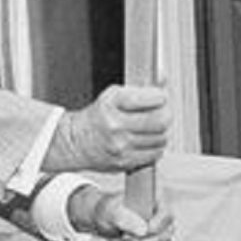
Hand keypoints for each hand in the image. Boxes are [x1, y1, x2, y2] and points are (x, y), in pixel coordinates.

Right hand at [46, 85, 169, 172]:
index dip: (161, 97)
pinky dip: (155, 147)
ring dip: (160, 133)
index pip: (150, 98)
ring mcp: (121, 146)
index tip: (160, 97)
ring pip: (160, 139)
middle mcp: (116, 125)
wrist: (76, 141)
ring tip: (151, 128)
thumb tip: (163, 78)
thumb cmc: (98, 117)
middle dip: (165, 115)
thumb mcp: (114, 95)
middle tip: (161, 112)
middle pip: (160, 121)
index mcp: (113, 103)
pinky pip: (155, 154)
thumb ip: (140, 88)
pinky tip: (146, 141)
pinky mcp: (125, 162)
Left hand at [72, 188, 174, 240]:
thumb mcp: (113, 212)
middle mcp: (166, 220)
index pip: (168, 215)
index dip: (155, 227)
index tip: (138, 232)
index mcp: (158, 203)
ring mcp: (166, 236)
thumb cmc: (113, 213)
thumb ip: (125, 218)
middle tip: (125, 240)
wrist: (111, 222)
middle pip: (167, 236)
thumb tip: (143, 231)